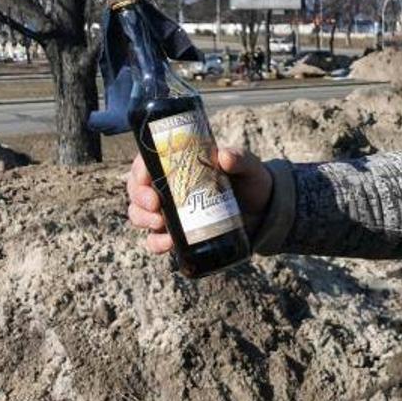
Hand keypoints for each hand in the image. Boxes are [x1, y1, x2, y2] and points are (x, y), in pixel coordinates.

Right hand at [126, 147, 273, 253]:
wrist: (263, 212)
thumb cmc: (251, 181)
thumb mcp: (248, 167)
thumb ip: (240, 159)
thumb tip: (224, 156)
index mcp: (178, 164)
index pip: (147, 163)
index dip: (139, 171)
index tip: (146, 179)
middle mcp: (168, 187)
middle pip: (138, 190)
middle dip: (140, 198)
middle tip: (155, 204)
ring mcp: (171, 211)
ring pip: (140, 214)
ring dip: (143, 219)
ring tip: (160, 223)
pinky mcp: (178, 233)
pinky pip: (155, 239)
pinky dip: (155, 243)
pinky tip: (167, 244)